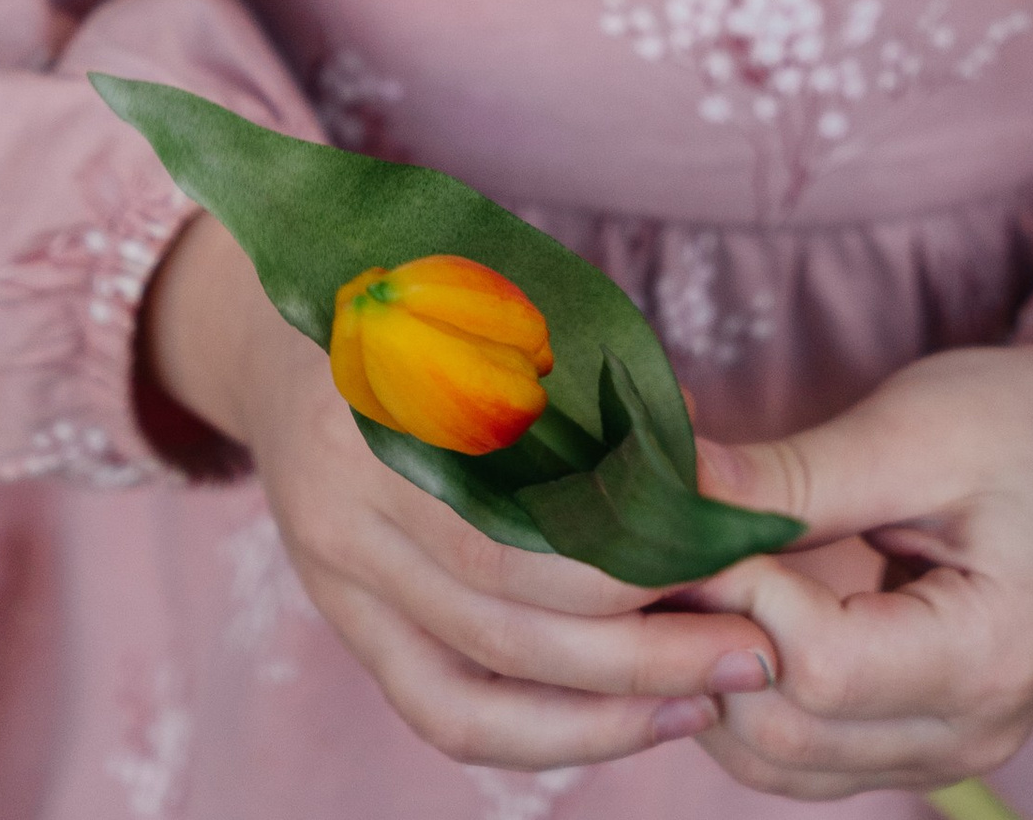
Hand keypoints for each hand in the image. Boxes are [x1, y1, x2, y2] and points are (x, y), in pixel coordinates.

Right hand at [142, 213, 776, 769]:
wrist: (280, 340)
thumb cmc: (422, 300)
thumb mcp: (495, 301)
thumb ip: (593, 379)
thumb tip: (704, 473)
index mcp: (380, 413)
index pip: (513, 529)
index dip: (629, 556)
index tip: (730, 550)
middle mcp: (343, 512)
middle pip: (505, 621)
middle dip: (643, 648)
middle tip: (752, 643)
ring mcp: (335, 581)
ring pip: (476, 688)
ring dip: (607, 708)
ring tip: (712, 692)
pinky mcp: (348, 626)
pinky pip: (445, 712)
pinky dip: (547, 733)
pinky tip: (636, 719)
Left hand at [682, 331, 1032, 799]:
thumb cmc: (1027, 422)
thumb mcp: (916, 427)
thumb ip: (793, 475)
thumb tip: (665, 488)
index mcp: (991, 655)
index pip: (820, 668)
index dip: (739, 593)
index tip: (691, 513)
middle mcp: (971, 733)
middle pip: (785, 731)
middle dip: (705, 636)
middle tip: (664, 538)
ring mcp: (946, 749)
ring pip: (775, 760)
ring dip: (712, 671)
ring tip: (691, 567)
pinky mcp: (917, 738)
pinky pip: (799, 750)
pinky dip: (745, 687)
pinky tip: (730, 602)